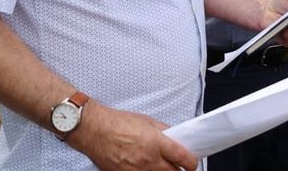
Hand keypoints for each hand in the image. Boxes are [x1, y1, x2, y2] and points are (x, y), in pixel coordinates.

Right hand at [69, 100, 198, 169]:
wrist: (95, 130)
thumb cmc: (118, 123)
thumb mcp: (147, 121)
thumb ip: (164, 131)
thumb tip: (176, 138)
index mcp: (156, 143)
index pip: (182, 158)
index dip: (192, 163)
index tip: (193, 164)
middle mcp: (147, 160)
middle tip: (181, 168)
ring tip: (163, 168)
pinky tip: (147, 169)